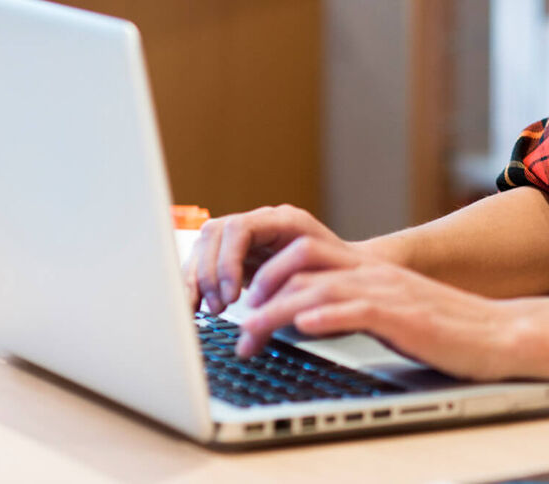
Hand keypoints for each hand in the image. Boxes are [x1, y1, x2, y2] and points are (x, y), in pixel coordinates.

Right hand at [184, 204, 374, 313]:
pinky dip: (196, 282)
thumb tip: (258, 329)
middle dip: (211, 273)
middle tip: (218, 307)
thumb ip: (290, 298)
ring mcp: (247, 235)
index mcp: (284, 220)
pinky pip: (205, 260)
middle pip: (215, 234)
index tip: (231, 295)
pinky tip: (196, 304)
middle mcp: (262, 222)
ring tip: (205, 309)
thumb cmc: (342, 276)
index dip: (228, 262)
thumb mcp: (319, 284)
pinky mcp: (237, 252)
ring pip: (205, 245)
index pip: (239, 229)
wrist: (353, 272)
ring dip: (198, 278)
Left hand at [235, 240, 522, 380]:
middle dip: (262, 285)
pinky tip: (302, 326)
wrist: (498, 332)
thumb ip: (354, 307)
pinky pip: (355, 310)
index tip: (247, 302)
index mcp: (370, 269)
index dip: (268, 271)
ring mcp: (387, 292)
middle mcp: (374, 273)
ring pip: (317, 286)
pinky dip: (323, 316)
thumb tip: (307, 318)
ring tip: (251, 335)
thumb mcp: (393, 310)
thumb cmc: (447, 329)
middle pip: (302, 259)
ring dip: (276, 311)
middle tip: (241, 317)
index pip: (306, 252)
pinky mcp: (401, 317)